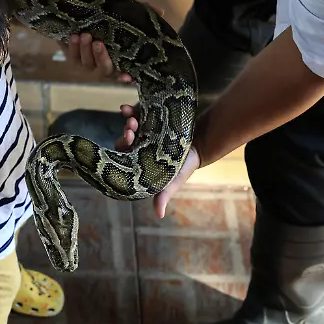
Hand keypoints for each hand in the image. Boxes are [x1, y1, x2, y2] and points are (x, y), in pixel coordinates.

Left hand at [64, 2, 164, 80]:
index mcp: (120, 61)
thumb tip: (160, 11)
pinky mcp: (73, 61)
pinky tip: (74, 36)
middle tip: (99, 43)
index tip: (126, 76)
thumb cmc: (107, 22)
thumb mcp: (124, 16)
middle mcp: (105, 67)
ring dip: (86, 50)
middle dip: (102, 58)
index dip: (127, 78)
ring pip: (88, 63)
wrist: (78, 20)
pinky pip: (73, 57)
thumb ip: (142, 13)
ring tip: (85, 35)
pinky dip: (73, 47)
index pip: (126, 75)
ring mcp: (88, 66)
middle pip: (105, 70)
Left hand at [115, 104, 200, 218]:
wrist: (200, 144)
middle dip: (125, 134)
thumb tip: (159, 215)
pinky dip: (129, 110)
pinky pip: (136, 113)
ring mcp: (143, 132)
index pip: (124, 156)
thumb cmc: (184, 166)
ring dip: (127, 122)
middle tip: (130, 129)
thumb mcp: (174, 180)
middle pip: (125, 140)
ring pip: (129, 126)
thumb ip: (164, 194)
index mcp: (139, 161)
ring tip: (132, 119)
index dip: (123, 148)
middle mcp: (138, 147)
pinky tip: (126, 108)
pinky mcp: (149, 118)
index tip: (128, 140)